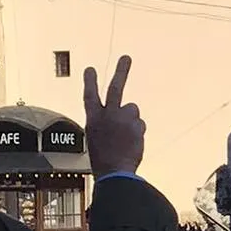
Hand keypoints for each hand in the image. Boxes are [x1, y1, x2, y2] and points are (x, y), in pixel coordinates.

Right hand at [83, 55, 143, 176]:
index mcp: (93, 119)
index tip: (91, 68)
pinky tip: (132, 145)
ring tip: (126, 138)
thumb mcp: (98, 140)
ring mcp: (123, 118)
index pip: (90, 96)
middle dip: (121, 71)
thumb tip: (123, 117)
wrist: (114, 172)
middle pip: (116, 88)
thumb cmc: (105, 160)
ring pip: (133, 111)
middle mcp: (107, 115)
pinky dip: (137, 134)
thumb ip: (107, 124)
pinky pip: (140, 125)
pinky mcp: (136, 124)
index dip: (90, 82)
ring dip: (132, 121)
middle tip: (126, 57)